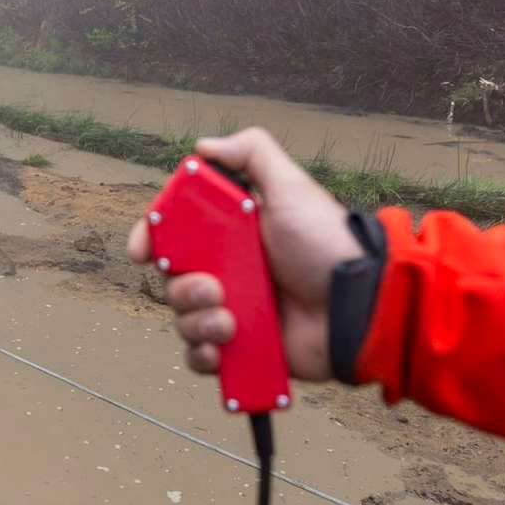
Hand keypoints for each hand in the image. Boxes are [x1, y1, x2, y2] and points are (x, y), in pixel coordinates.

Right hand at [127, 128, 364, 380]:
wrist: (360, 306)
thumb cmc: (327, 243)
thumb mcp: (291, 186)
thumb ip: (252, 153)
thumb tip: (203, 146)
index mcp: (231, 234)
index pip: (175, 233)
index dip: (151, 239)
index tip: (144, 252)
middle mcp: (228, 272)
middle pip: (172, 279)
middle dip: (181, 286)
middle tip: (212, 288)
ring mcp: (234, 312)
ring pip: (183, 319)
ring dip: (196, 322)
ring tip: (230, 322)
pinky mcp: (244, 350)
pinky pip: (201, 358)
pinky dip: (203, 356)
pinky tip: (222, 349)